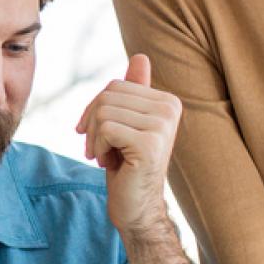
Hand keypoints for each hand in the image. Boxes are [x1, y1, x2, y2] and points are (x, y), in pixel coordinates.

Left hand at [74, 54, 181, 232]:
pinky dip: (97, 148)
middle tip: (103, 150)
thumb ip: (134, 92)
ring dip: (95, 139)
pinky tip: (110, 164)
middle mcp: (170, 108)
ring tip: (108, 157)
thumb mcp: (126, 124)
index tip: (104, 137)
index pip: (114, 86)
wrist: (136, 208)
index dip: (96, 110)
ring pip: (103, 112)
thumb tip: (141, 55)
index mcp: (167, 101)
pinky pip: (105, 129)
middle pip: (107, 96)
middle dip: (93, 125)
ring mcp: (162, 125)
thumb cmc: (127, 167)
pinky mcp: (150, 143)